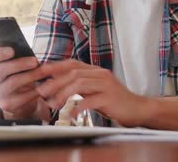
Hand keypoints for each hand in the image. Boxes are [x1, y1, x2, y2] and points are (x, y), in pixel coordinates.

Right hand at [0, 47, 47, 118]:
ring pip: (13, 82)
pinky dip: (34, 90)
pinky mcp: (7, 105)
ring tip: (44, 71)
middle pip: (1, 70)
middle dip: (20, 64)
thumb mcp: (17, 65)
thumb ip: (18, 57)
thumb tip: (29, 54)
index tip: (12, 50)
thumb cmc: (19, 74)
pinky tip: (43, 85)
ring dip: (31, 75)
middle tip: (35, 61)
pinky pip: (21, 96)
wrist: (21, 98)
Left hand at [35, 59, 151, 126]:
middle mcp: (100, 74)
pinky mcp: (110, 98)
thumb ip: (81, 84)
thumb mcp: (96, 89)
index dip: (55, 67)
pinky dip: (78, 106)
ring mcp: (106, 85)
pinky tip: (71, 113)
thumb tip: (60, 83)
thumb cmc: (115, 101)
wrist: (138, 108)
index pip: (72, 64)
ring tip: (53, 104)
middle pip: (73, 73)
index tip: (40, 72)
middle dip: (54, 82)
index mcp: (96, 70)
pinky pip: (90, 101)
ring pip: (79, 84)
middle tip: (41, 92)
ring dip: (62, 94)